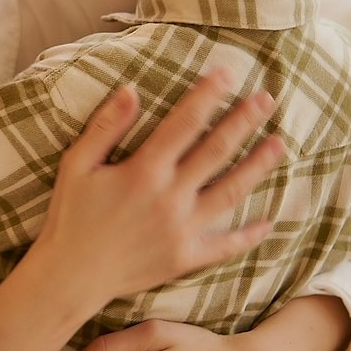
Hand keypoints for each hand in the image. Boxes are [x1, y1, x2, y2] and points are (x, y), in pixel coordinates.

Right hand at [33, 69, 284, 314]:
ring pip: (231, 192)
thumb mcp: (76, 166)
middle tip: (266, 100)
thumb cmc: (70, 218)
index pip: (185, 123)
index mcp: (144, 171)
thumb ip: (105, 127)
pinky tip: (269, 221)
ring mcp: (182, 229)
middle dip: (244, 121)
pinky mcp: (186, 257)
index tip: (228, 74)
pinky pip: (225, 245)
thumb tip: (130, 89)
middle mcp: (170, 197)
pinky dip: (249, 235)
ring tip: (279, 144)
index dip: (208, 95)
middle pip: (217, 151)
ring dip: (258, 166)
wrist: (70, 276)